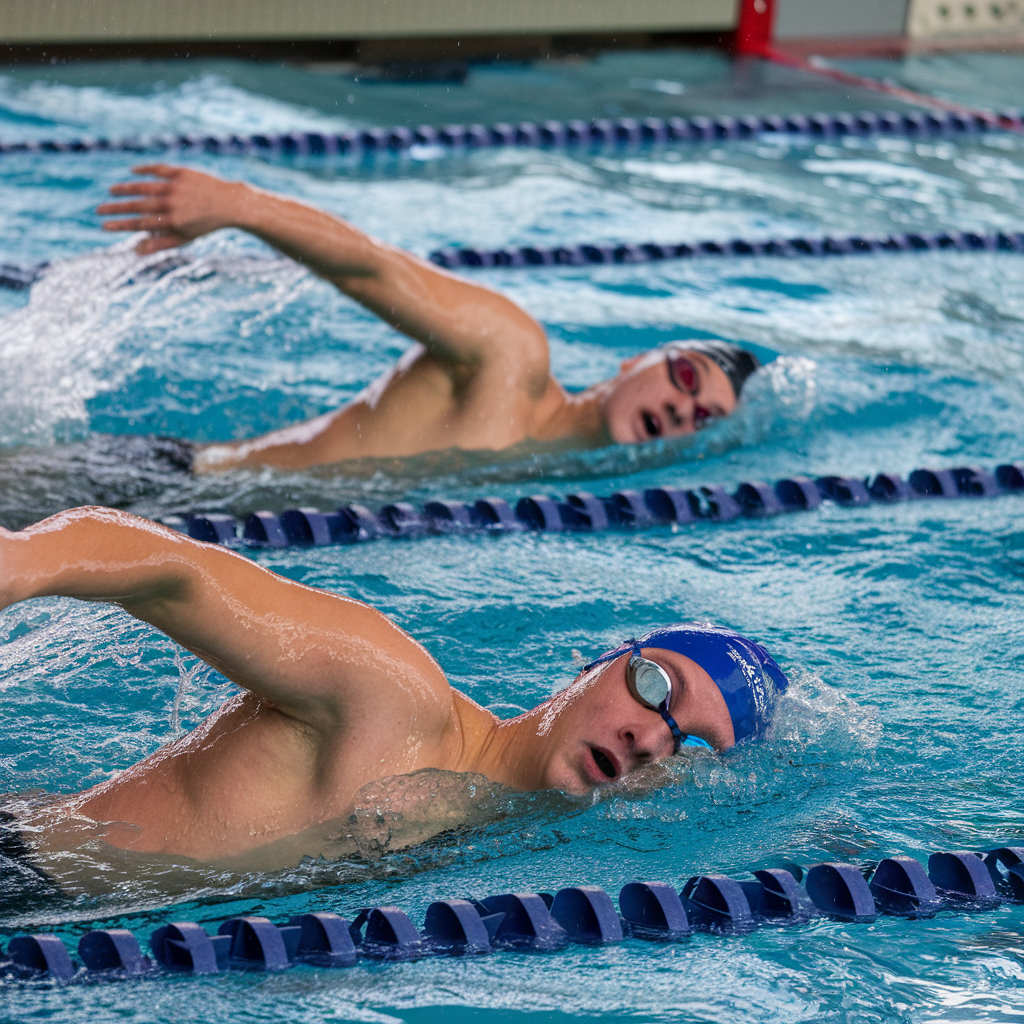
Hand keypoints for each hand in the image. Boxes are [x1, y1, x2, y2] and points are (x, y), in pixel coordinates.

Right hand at [96, 164, 246, 254]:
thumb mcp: (184, 238)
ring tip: (111, 191)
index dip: (120, 225)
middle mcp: (172, 203)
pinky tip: (131, 172)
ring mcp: (176, 186)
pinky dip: (144, 170)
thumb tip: (135, 251)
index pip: (139, 224)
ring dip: (125, 189)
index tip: (104, 226)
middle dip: (115, 208)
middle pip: (137, 205)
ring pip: (144, 186)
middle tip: (98, 210)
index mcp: (172, 221)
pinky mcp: (181, 172)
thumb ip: (160, 244)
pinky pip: (158, 169)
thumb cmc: (204, 224)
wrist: (229, 204)